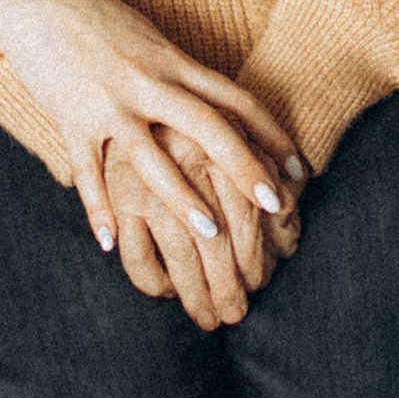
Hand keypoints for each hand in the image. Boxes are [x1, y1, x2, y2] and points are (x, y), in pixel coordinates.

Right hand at [0, 0, 302, 268]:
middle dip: (246, 167)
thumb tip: (210, 100)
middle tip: (277, 206)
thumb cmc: (89, 13)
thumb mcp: (146, 36)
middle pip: (209, 127)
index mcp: (173, 60)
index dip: (273, 135)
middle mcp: (148, 81)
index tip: (300, 168)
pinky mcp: (70, 116)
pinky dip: (99, 209)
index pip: (237, 100)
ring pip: (154, 156)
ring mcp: (109, 101)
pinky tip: (109, 243)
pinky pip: (89, 171)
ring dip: (185, 198)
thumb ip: (175, 71)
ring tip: (211, 234)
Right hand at [106, 123, 297, 326]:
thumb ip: (268, 174)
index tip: (260, 283)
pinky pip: (131, 252)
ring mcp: (142, 176)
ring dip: (192, 294)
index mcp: (219, 142)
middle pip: (212, 244)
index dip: (255, 258)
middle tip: (235, 315)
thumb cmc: (191, 116)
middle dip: (226, 288)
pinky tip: (164, 292)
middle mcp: (180, 158)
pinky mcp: (110, 189)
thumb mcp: (235, 127)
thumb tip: (288, 235)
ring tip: (207, 318)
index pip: (245, 218)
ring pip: (174, 254)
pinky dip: (148, 279)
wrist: (117, 80)